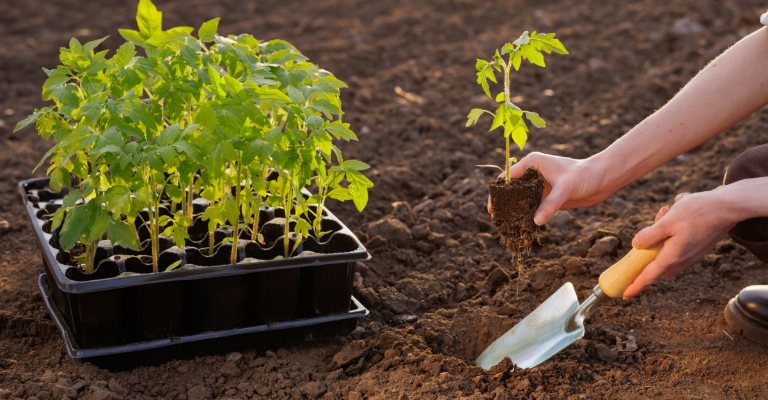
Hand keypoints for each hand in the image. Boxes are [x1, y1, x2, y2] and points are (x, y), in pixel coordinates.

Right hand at [486, 153, 609, 224]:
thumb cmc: (585, 174)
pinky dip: (526, 215)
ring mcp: (539, 186)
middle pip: (511, 189)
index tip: (492, 208)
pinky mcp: (547, 197)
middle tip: (497, 219)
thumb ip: (550, 205)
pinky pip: (532, 207)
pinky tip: (522, 226)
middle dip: (504, 203)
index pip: (507, 178)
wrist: (603, 178)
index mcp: (532, 163)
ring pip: (521, 200)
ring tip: (507, 225)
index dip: (498, 192)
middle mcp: (533, 173)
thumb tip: (536, 222)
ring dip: (515, 211)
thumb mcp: (566, 188)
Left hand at [623, 189, 738, 298]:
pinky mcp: (699, 246)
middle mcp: (684, 259)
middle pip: (658, 262)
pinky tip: (678, 209)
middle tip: (654, 222)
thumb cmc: (697, 212)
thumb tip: (637, 245)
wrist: (729, 206)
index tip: (625, 295)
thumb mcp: (666, 222)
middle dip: (649, 249)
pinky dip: (674, 229)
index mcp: (673, 256)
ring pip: (668, 251)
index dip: (636, 285)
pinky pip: (679, 242)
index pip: (649, 276)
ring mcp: (693, 254)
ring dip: (662, 235)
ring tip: (666, 212)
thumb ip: (649, 236)